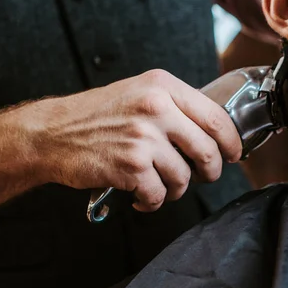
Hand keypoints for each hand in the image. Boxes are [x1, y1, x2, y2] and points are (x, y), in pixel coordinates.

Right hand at [31, 70, 241, 211]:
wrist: (53, 132)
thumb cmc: (97, 114)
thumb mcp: (140, 92)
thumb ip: (175, 104)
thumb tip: (213, 129)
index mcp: (163, 85)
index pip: (216, 116)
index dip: (232, 141)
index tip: (234, 154)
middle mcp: (157, 107)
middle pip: (208, 149)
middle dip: (211, 171)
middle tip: (204, 176)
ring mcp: (144, 137)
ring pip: (184, 177)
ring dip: (176, 189)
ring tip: (161, 185)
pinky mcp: (131, 166)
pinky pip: (159, 195)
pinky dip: (153, 202)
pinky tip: (141, 196)